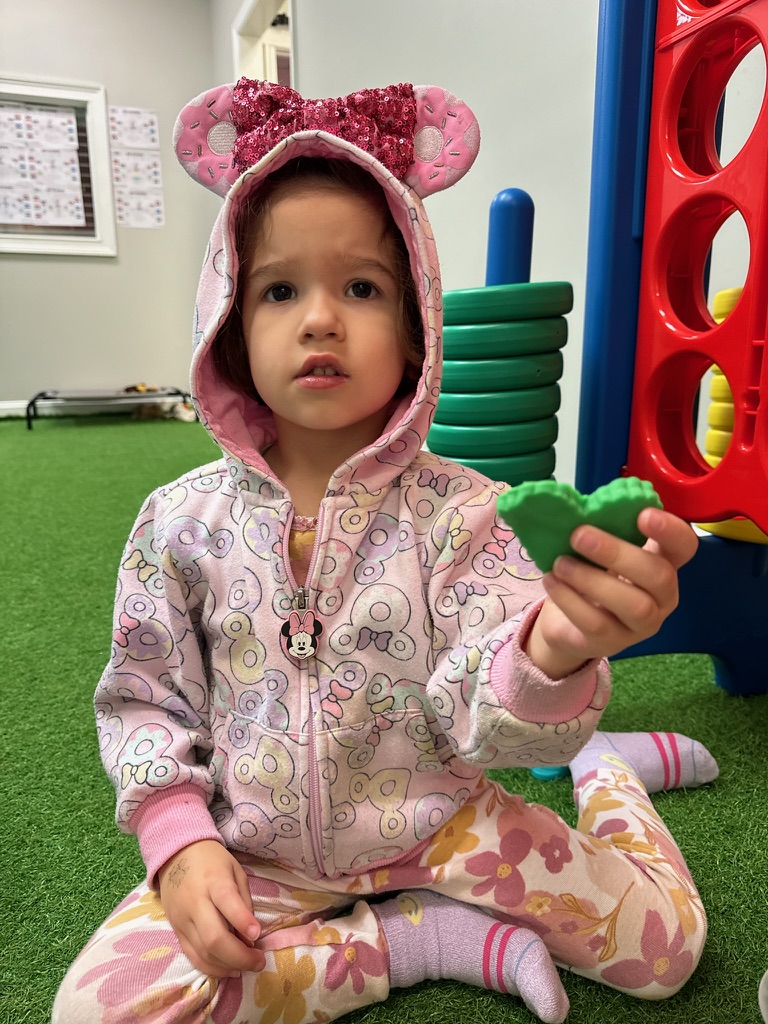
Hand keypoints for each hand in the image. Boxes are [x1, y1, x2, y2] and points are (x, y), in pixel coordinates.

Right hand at [158, 839, 265, 977]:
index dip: (242, 921)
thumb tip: (251, 935)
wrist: (176, 855)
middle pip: (214, 938)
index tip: (257, 936)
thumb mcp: (235, 870)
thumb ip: (244, 901)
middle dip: (239, 956)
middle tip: (258, 961)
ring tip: (247, 966)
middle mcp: (195, 902)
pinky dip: (212, 968)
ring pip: (203, 953)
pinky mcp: (176, 931)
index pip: (227, 902)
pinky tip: (228, 968)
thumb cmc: (212, 861)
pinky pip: (192, 956)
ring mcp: (182, 919)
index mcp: (213, 880)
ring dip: (228, 966)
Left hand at [524, 507, 696, 677]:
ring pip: (633, 605)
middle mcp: (662, 597)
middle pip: (659, 576)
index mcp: (663, 564)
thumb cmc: (591, 575)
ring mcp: (641, 625)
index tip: (642, 514)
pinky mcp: (613, 643)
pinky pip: (597, 623)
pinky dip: (570, 599)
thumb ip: (602, 530)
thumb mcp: (599, 552)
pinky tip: (552, 581)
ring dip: (592, 579)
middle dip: (618, 553)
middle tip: (579, 535)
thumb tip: (580, 507)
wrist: (567, 625)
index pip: (685, 547)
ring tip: (560, 563)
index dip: (671, 530)